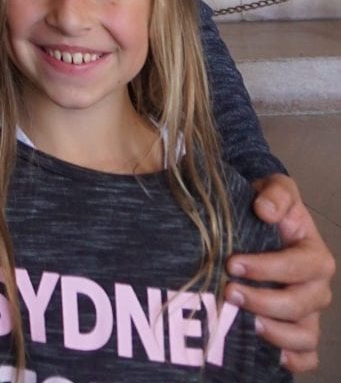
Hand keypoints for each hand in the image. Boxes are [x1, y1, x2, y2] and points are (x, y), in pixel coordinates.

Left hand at [226, 175, 334, 370]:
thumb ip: (275, 193)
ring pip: (305, 335)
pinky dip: (294, 359)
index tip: (232, 263)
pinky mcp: (299, 330)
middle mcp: (317, 287)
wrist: (262, 219)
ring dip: (276, 333)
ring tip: (247, 323)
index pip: (297, 267)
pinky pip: (307, 356)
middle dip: (262, 301)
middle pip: (299, 304)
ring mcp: (310, 312)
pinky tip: (271, 354)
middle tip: (228, 291)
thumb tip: (265, 210)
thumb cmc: (269, 206)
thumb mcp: (275, 188)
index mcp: (315, 255)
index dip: (266, 268)